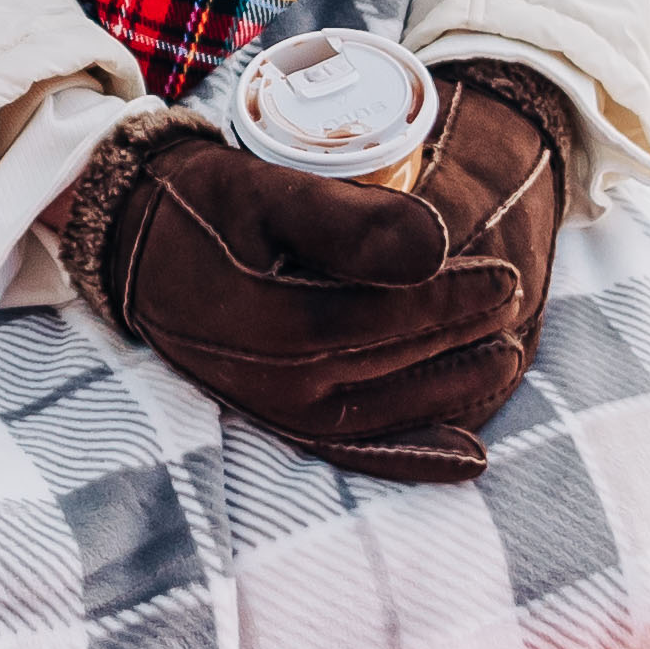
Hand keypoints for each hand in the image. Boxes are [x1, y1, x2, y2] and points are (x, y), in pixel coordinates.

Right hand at [54, 63, 576, 483]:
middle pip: (390, 365)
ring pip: (383, 412)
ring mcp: (271, 409)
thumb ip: (348, 220)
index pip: (382, 318)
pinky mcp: (273, 417)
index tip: (505, 274)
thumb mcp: (265, 190)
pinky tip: (467, 458)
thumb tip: (438, 245)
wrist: (134, 240)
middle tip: (515, 304)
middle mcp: (269, 383)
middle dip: (461, 337)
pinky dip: (411, 455)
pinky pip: (353, 449)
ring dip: (451, 390)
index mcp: (266, 324)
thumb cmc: (202, 203)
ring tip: (505, 357)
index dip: (450, 300)